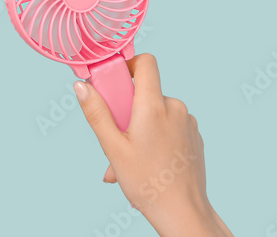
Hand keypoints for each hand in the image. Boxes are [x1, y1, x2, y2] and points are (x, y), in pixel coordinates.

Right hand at [75, 53, 230, 236]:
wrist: (184, 212)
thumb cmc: (148, 184)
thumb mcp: (113, 148)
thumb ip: (97, 113)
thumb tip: (82, 87)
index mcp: (154, 106)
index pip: (146, 63)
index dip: (129, 65)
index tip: (116, 82)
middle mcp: (175, 108)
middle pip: (146, 94)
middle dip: (127, 113)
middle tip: (116, 141)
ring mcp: (188, 122)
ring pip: (157, 115)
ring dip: (140, 131)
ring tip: (130, 162)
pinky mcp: (194, 136)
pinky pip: (170, 128)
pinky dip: (156, 139)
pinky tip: (148, 164)